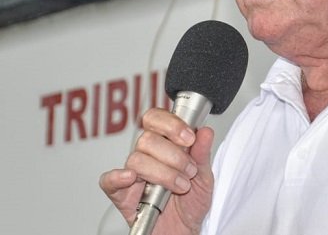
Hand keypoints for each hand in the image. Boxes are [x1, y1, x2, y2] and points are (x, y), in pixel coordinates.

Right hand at [99, 108, 214, 234]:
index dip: (170, 123)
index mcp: (164, 144)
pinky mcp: (122, 195)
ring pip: (136, 159)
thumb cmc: (191, 203)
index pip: (155, 119)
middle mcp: (147, 156)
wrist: (185, 232)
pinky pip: (109, 181)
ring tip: (180, 186)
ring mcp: (133, 175)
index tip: (188, 137)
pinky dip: (117, 177)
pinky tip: (131, 178)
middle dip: (173, 155)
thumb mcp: (205, 177)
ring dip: (163, 173)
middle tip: (189, 170)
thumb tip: (205, 130)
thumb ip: (202, 154)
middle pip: (146, 138)